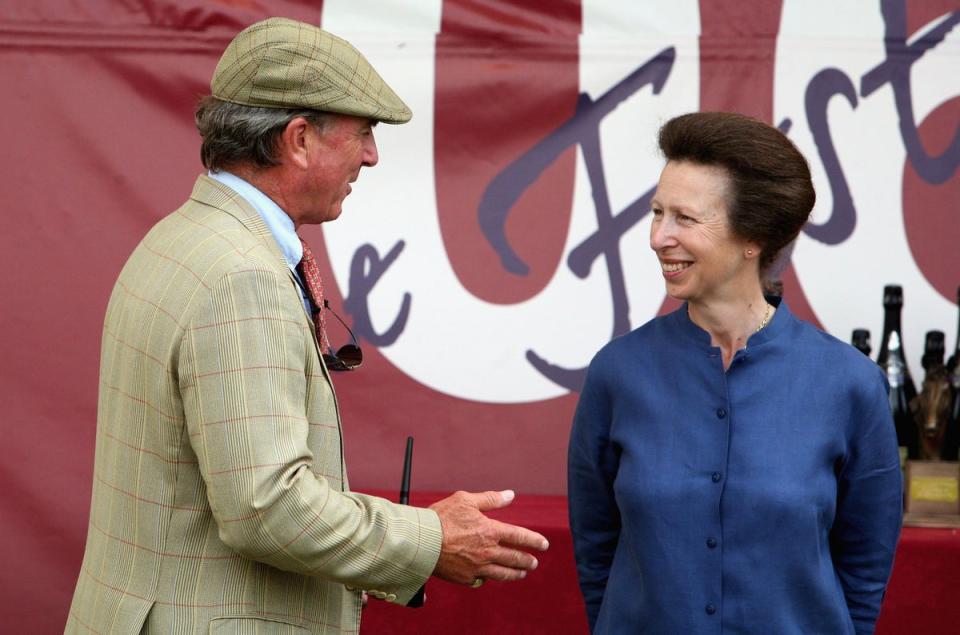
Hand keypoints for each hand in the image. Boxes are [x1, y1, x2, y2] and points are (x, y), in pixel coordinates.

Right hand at [428, 490, 549, 585]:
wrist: (420, 541)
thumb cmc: (441, 517)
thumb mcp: (466, 500)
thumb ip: (490, 499)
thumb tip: (510, 495)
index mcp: (490, 531)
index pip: (520, 537)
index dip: (534, 541)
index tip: (544, 544)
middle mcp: (488, 551)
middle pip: (515, 558)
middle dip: (527, 560)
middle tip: (534, 562)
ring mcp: (477, 567)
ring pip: (503, 573)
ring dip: (515, 573)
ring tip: (522, 573)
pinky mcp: (465, 578)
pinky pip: (482, 580)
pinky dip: (489, 578)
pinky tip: (491, 576)